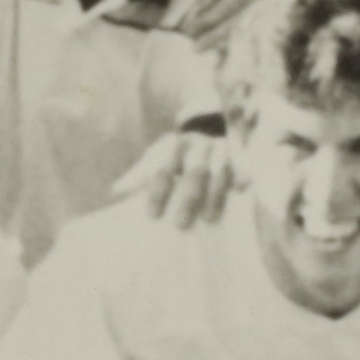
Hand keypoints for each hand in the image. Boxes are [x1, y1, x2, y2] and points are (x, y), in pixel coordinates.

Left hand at [124, 111, 247, 232]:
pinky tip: (242, 191)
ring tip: (209, 220)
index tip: (152, 216)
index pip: (163, 168)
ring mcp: (218, 149)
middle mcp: (196, 145)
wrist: (201, 134)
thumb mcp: (153, 159)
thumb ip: (137, 175)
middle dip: (188, 199)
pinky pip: (241, 169)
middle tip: (180, 225)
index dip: (157, 192)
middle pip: (194, 172)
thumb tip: (117, 190)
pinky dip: (242, 179)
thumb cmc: (171, 156)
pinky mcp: (237, 157)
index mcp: (172, 145)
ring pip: (220, 172)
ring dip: (215, 196)